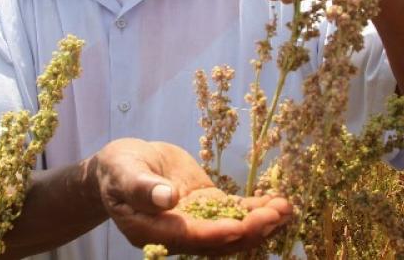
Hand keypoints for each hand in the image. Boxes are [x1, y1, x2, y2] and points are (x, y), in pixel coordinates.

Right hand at [92, 138, 292, 255]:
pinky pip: (234, 212)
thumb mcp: (124, 172)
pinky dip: (256, 208)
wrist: (122, 165)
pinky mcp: (207, 206)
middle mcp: (178, 233)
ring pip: (232, 229)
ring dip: (260, 221)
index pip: (188, 238)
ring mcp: (195, 220)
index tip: (240, 225)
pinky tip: (279, 201)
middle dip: (249, 229)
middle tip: (276, 214)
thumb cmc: (118, 168)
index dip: (214, 234)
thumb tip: (168, 198)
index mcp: (153, 231)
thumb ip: (143, 188)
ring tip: (286, 208)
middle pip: (217, 239)